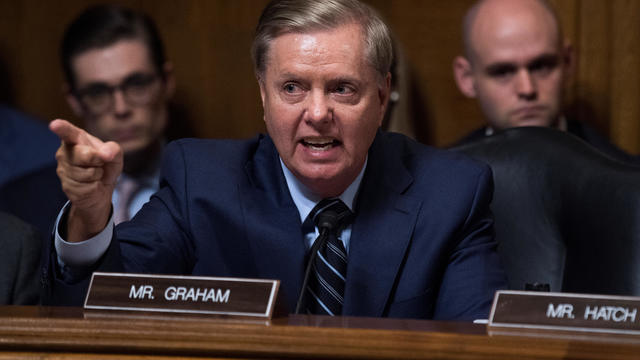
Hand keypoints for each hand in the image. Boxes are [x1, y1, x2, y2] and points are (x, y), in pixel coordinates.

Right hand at [50, 119, 122, 241]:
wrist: (101, 194)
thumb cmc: (106, 169)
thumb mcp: (115, 158)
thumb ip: (113, 151)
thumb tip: (107, 152)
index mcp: (77, 141)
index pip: (69, 133)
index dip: (63, 129)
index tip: (55, 125)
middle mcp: (66, 154)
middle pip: (82, 154)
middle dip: (95, 159)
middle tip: (101, 163)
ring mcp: (64, 171)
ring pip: (85, 171)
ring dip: (96, 174)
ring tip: (95, 175)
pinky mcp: (68, 186)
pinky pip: (86, 185)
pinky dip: (94, 185)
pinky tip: (92, 185)